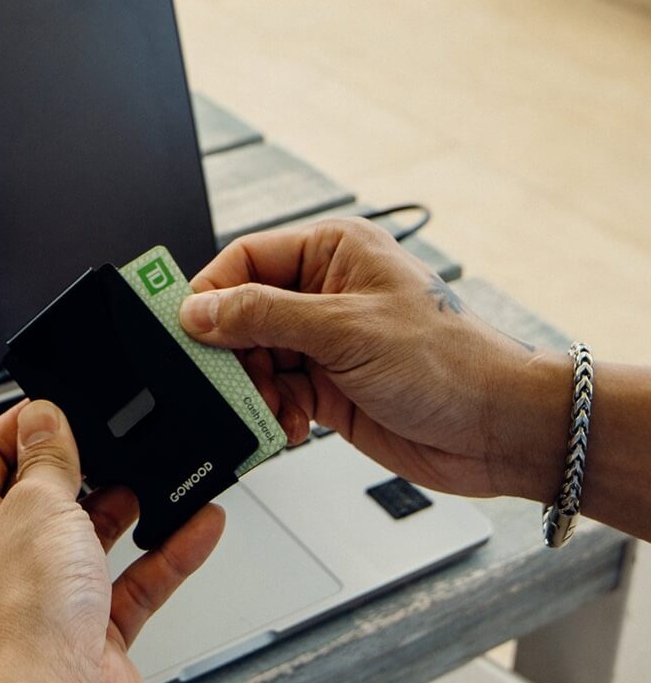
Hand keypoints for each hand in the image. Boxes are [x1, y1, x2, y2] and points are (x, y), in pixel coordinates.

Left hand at [0, 399, 223, 682]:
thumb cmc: (17, 620)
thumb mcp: (38, 505)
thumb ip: (48, 457)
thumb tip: (43, 416)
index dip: (23, 424)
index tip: (62, 405)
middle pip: (42, 493)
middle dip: (84, 467)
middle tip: (118, 439)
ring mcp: (43, 594)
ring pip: (92, 535)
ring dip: (130, 508)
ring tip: (163, 474)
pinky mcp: (88, 627)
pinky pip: (132, 578)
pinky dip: (166, 553)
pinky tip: (198, 523)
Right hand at [179, 218, 570, 501]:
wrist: (496, 430)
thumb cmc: (450, 363)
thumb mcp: (345, 329)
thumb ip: (264, 317)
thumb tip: (200, 311)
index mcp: (332, 253)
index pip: (245, 260)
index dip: (211, 294)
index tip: (185, 329)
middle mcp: (324, 293)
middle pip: (243, 315)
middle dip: (231, 354)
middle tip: (223, 383)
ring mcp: (324, 343)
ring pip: (254, 360)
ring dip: (253, 390)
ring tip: (272, 409)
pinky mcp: (326, 387)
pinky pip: (275, 395)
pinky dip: (272, 414)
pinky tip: (290, 426)